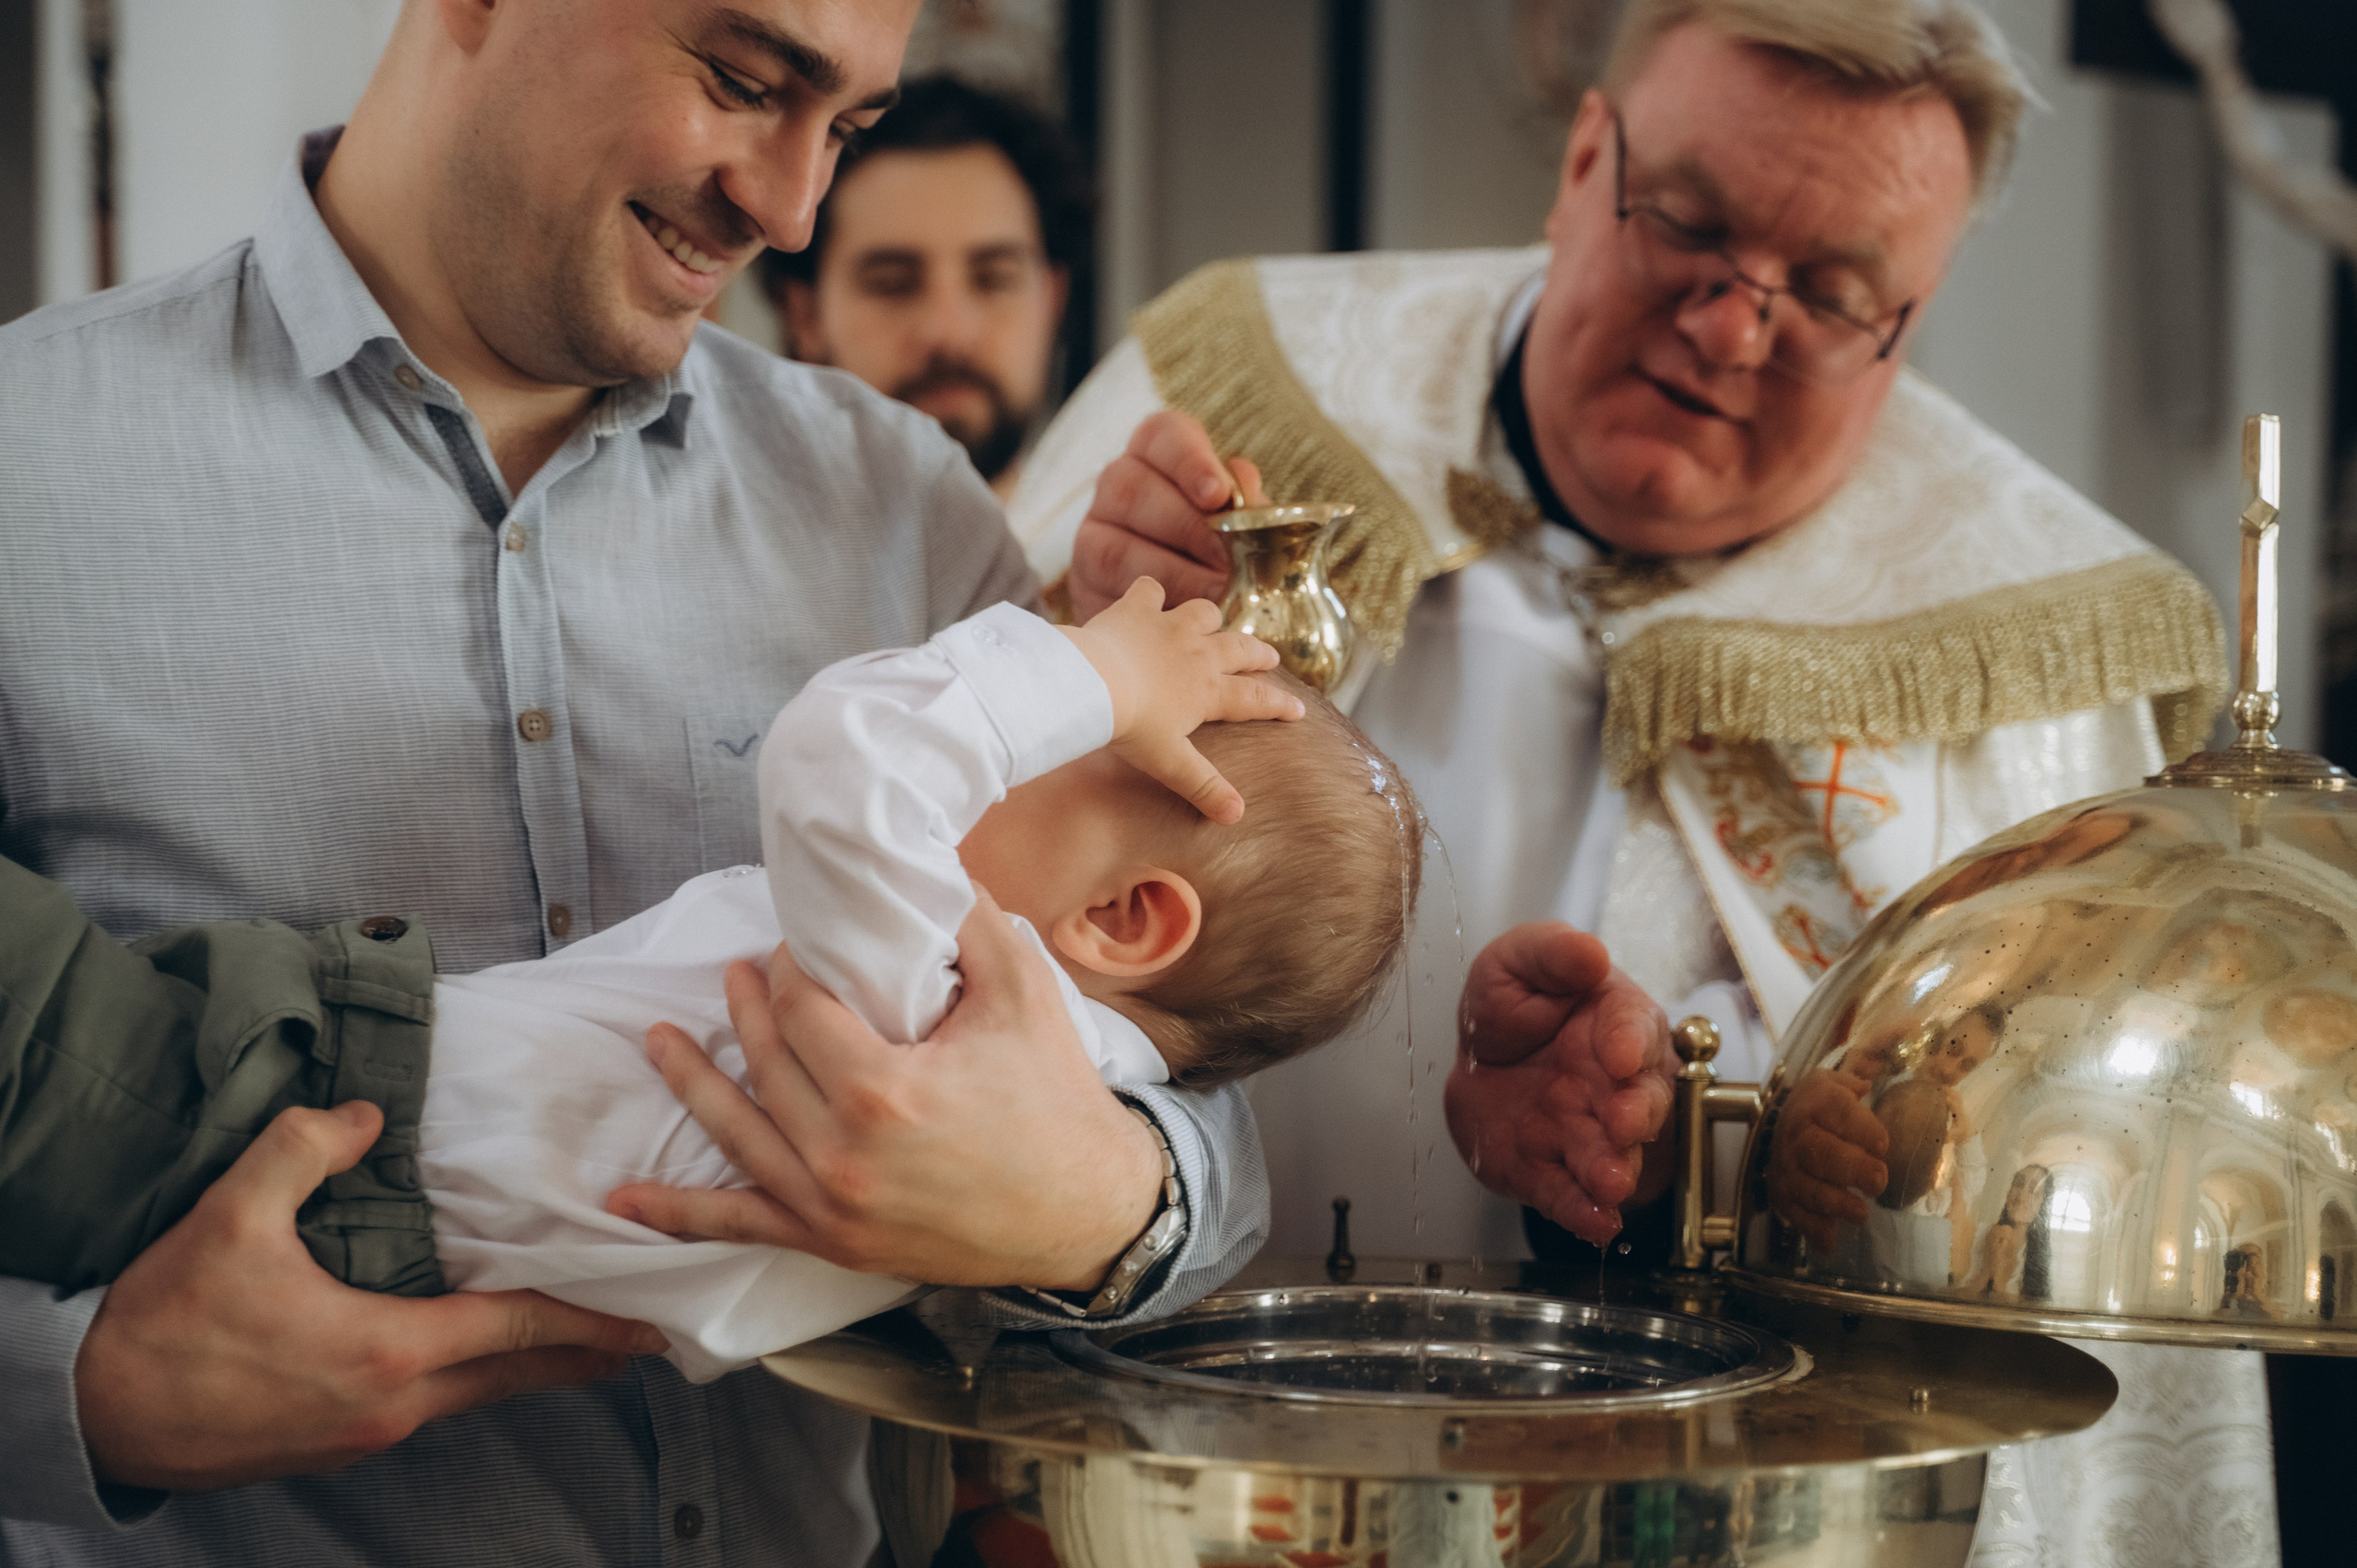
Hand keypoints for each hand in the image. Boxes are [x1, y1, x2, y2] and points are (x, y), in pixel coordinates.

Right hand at [76, 1102, 664, 1490]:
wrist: (97, 1413)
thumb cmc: (165, 1323)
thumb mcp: (231, 1217)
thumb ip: (304, 1150)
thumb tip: (364, 1112)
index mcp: (387, 1352)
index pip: (517, 1329)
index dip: (590, 1319)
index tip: (650, 1317)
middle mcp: (393, 1405)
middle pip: (515, 1377)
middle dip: (584, 1355)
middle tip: (644, 1335)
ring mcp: (366, 1434)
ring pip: (477, 1398)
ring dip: (530, 1369)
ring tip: (580, 1344)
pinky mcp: (337, 1445)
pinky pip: (433, 1409)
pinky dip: (476, 1383)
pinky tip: (479, 1360)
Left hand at [609, 887, 1162, 1291]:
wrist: (1087, 1212)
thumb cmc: (1055, 1098)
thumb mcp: (1022, 992)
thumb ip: (968, 921)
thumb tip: (920, 863)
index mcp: (883, 1090)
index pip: (803, 1009)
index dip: (792, 969)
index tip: (798, 944)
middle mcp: (842, 1154)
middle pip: (766, 1062)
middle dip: (748, 1008)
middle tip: (740, 971)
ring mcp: (831, 1206)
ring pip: (736, 1131)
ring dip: (691, 1082)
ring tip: (661, 1039)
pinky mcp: (832, 1242)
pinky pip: (739, 1225)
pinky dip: (676, 1215)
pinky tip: (621, 1202)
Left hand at [1061, 577, 1304, 822]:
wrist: (1092, 682)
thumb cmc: (1131, 726)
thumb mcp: (1170, 764)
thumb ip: (1204, 787)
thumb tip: (1237, 816)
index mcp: (1208, 691)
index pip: (1254, 698)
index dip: (1278, 704)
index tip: (1298, 709)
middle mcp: (1198, 653)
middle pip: (1240, 649)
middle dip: (1258, 654)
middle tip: (1270, 657)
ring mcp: (1169, 626)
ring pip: (1204, 613)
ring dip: (1210, 619)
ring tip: (1211, 624)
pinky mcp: (1136, 609)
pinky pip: (1149, 591)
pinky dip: (1150, 594)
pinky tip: (1148, 596)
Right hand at [1070, 410, 1266, 620]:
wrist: (1181, 611)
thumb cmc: (1221, 549)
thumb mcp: (1242, 521)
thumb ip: (1245, 506)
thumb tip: (1243, 486)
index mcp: (1157, 454)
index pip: (1164, 436)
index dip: (1189, 461)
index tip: (1217, 495)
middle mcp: (1117, 484)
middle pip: (1133, 491)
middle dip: (1188, 531)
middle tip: (1229, 564)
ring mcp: (1092, 533)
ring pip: (1116, 548)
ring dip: (1173, 577)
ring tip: (1216, 599)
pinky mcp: (1085, 585)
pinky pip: (1109, 598)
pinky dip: (1152, 613)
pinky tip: (1187, 623)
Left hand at [1441, 922, 1672, 1244]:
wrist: (1480, 1065)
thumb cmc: (1514, 1008)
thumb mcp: (1519, 962)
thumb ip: (1552, 954)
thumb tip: (1589, 952)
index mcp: (1610, 1022)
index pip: (1632, 1027)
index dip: (1627, 1041)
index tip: (1617, 1055)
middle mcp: (1610, 1084)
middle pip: (1638, 1101)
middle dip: (1636, 1114)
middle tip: (1625, 1123)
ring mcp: (1585, 1132)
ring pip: (1610, 1155)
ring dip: (1613, 1170)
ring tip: (1611, 1182)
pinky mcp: (1553, 1171)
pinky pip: (1573, 1196)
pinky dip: (1584, 1212)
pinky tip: (1594, 1223)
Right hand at [1761, 1069, 1889, 1248]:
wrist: (1783, 1121)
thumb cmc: (1821, 1106)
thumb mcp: (1835, 1083)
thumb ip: (1853, 1084)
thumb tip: (1864, 1086)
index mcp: (1815, 1103)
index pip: (1836, 1111)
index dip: (1861, 1128)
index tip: (1882, 1144)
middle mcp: (1796, 1133)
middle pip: (1818, 1151)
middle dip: (1851, 1169)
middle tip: (1879, 1181)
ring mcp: (1787, 1165)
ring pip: (1805, 1186)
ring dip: (1834, 1203)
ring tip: (1861, 1214)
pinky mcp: (1782, 1192)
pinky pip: (1793, 1212)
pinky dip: (1811, 1229)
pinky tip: (1830, 1242)